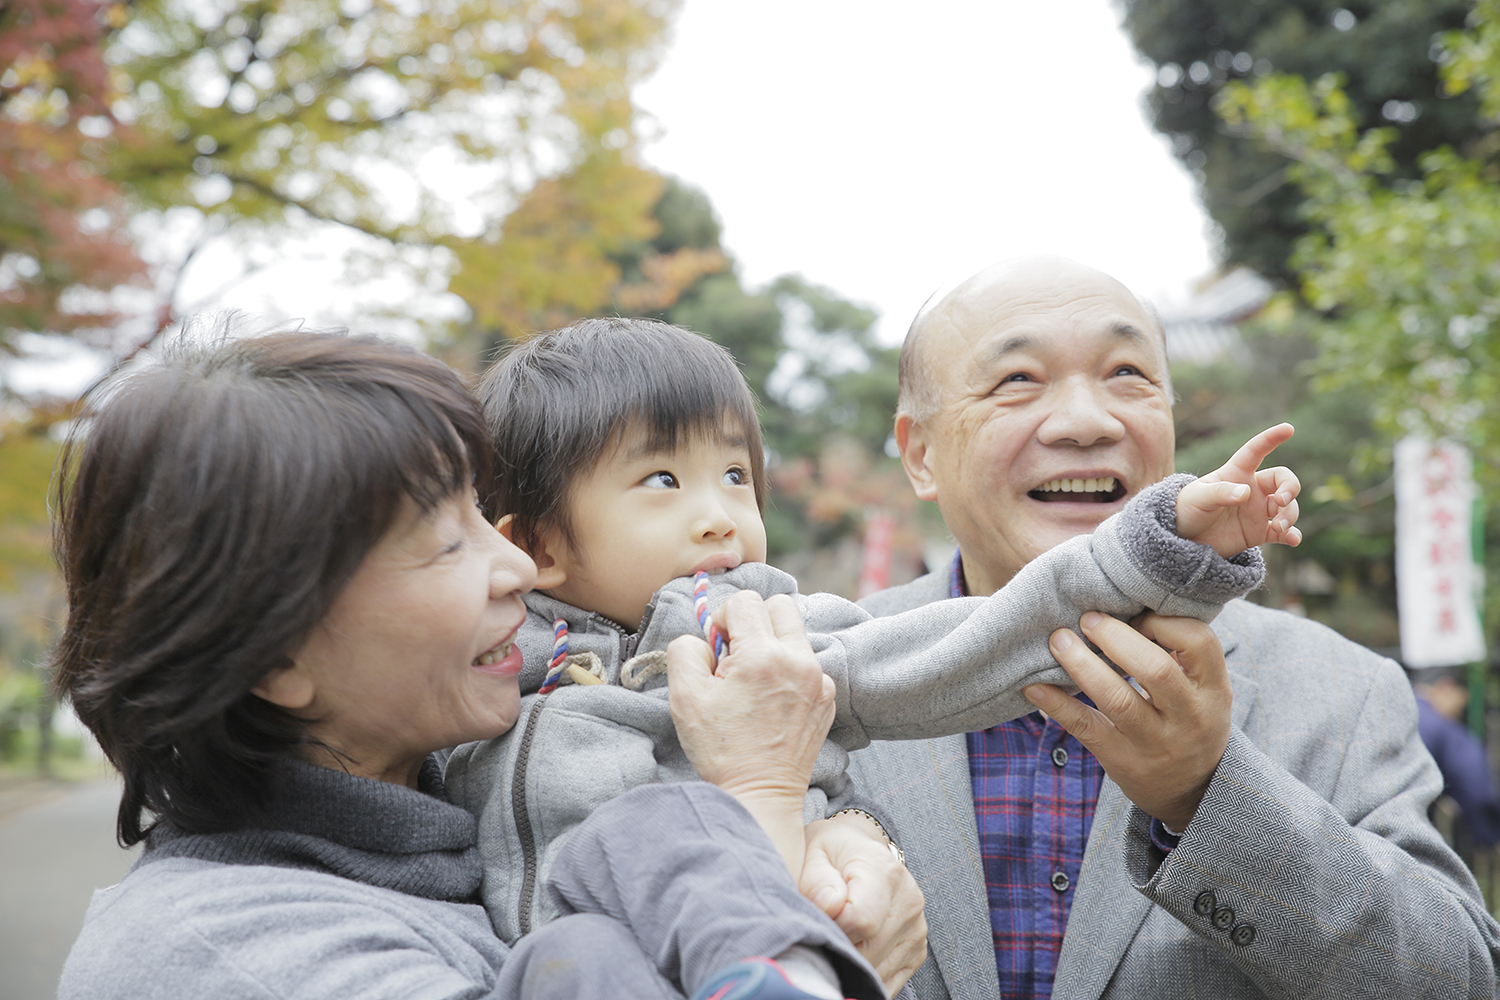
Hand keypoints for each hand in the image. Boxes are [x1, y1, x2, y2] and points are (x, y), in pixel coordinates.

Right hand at [668, 591, 835, 871]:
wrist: (760, 795)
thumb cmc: (720, 749)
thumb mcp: (684, 697)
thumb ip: (687, 650)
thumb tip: (706, 637)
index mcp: (762, 656)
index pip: (745, 600)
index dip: (722, 619)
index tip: (718, 650)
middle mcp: (798, 660)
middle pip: (779, 605)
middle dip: (753, 621)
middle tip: (737, 657)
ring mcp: (819, 679)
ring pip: (795, 633)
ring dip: (772, 645)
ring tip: (754, 683)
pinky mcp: (827, 696)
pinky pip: (807, 662)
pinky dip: (788, 670)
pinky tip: (772, 702)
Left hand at [801, 813, 926, 996]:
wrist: (860, 852)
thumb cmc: (832, 853)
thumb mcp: (815, 852)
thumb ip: (817, 880)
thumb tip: (828, 907)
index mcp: (885, 872)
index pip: (861, 921)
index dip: (832, 928)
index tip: (817, 919)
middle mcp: (909, 901)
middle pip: (869, 953)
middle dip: (837, 952)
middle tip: (819, 935)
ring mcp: (916, 929)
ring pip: (878, 973)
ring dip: (850, 967)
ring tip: (834, 942)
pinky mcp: (917, 950)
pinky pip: (889, 982)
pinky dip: (865, 978)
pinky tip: (851, 958)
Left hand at [1024, 611, 1230, 831]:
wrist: (1193, 792)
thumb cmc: (1190, 720)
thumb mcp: (1204, 689)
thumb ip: (1180, 653)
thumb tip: (1129, 600)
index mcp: (1214, 690)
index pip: (1198, 641)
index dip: (1163, 620)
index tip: (1135, 614)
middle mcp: (1190, 717)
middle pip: (1156, 669)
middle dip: (1116, 637)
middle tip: (1088, 618)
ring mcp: (1156, 743)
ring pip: (1118, 699)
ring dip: (1082, 665)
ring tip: (1058, 640)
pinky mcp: (1123, 761)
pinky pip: (1086, 728)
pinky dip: (1056, 705)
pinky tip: (1034, 686)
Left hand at [1176, 422, 1301, 557]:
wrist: (1182, 539)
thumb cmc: (1186, 510)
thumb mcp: (1197, 498)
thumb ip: (1220, 493)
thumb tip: (1246, 493)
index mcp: (1236, 473)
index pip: (1256, 451)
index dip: (1271, 438)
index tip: (1288, 428)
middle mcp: (1251, 489)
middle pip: (1283, 480)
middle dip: (1291, 487)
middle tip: (1281, 501)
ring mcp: (1257, 511)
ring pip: (1288, 507)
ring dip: (1290, 515)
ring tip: (1278, 527)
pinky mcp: (1258, 533)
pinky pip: (1284, 533)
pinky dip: (1292, 535)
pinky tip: (1293, 539)